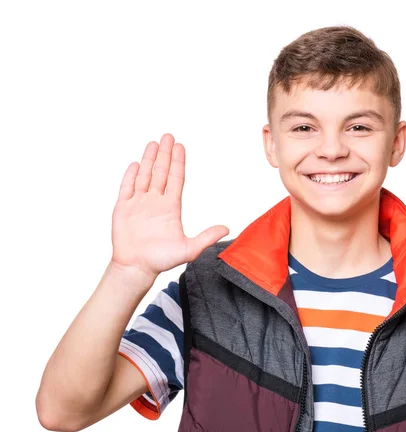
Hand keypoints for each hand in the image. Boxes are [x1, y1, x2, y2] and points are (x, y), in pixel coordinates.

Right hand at [110, 133, 228, 278]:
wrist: (137, 267)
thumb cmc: (161, 260)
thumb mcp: (189, 249)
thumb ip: (206, 237)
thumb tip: (227, 228)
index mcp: (171, 207)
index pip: (175, 179)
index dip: (178, 163)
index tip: (180, 147)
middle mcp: (155, 202)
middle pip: (160, 172)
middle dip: (165, 154)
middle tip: (168, 136)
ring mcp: (139, 204)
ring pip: (144, 176)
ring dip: (149, 159)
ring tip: (154, 143)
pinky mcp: (124, 208)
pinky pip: (127, 188)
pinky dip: (130, 176)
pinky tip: (135, 163)